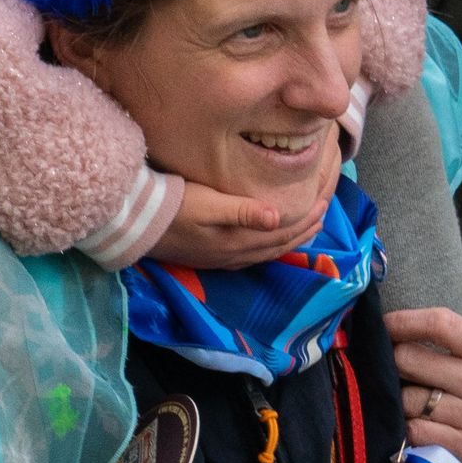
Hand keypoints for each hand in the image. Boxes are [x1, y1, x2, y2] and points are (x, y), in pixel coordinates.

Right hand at [146, 157, 335, 270]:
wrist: (136, 222)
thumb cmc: (172, 205)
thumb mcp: (207, 203)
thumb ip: (242, 211)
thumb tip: (278, 217)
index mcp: (238, 240)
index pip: (283, 233)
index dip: (306, 219)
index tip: (325, 202)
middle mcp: (235, 255)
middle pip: (279, 246)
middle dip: (305, 230)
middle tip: (325, 212)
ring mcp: (223, 259)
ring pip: (267, 253)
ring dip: (290, 241)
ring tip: (308, 228)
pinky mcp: (211, 258)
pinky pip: (253, 256)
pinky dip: (271, 248)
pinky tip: (271, 242)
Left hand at [385, 284, 461, 462]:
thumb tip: (457, 273)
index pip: (440, 321)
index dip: (404, 319)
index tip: (386, 323)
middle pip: (410, 359)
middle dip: (394, 364)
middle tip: (393, 367)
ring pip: (408, 399)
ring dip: (399, 401)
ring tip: (407, 400)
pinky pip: (416, 432)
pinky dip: (409, 430)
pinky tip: (418, 427)